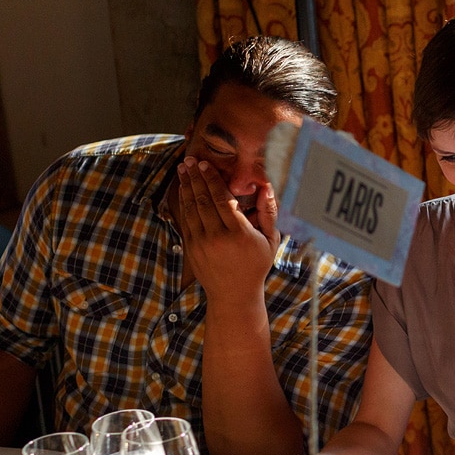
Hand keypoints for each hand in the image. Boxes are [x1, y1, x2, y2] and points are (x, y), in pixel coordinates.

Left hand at [176, 157, 278, 299]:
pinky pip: (186, 220)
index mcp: (240, 234)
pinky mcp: (191, 248)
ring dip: (186, 186)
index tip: (206, 164)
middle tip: (190, 159)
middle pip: (204, 200)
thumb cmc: (256, 265)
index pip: (223, 200)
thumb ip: (269, 213)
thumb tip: (267, 187)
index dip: (213, 180)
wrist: (233, 295)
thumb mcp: (270, 240)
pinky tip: (183, 189)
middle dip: (196, 177)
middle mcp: (218, 238)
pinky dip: (183, 202)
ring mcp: (202, 243)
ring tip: (183, 169)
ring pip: (191, 208)